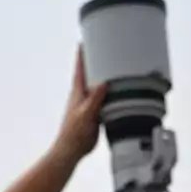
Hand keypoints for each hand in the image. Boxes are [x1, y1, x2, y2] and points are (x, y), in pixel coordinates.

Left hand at [54, 47, 107, 161]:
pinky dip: (109, 93)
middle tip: (101, 49)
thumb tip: (103, 83)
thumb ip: (94, 98)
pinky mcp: (93, 113)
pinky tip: (117, 92)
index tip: (83, 43)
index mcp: (77, 93)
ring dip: (102, 77)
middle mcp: (81, 96)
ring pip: (96, 87)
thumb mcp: (86, 113)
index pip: (79, 70)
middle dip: (93, 63)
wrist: (72, 148)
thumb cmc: (74, 132)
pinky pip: (103, 99)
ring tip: (112, 66)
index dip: (81, 57)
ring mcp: (87, 104)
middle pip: (88, 75)